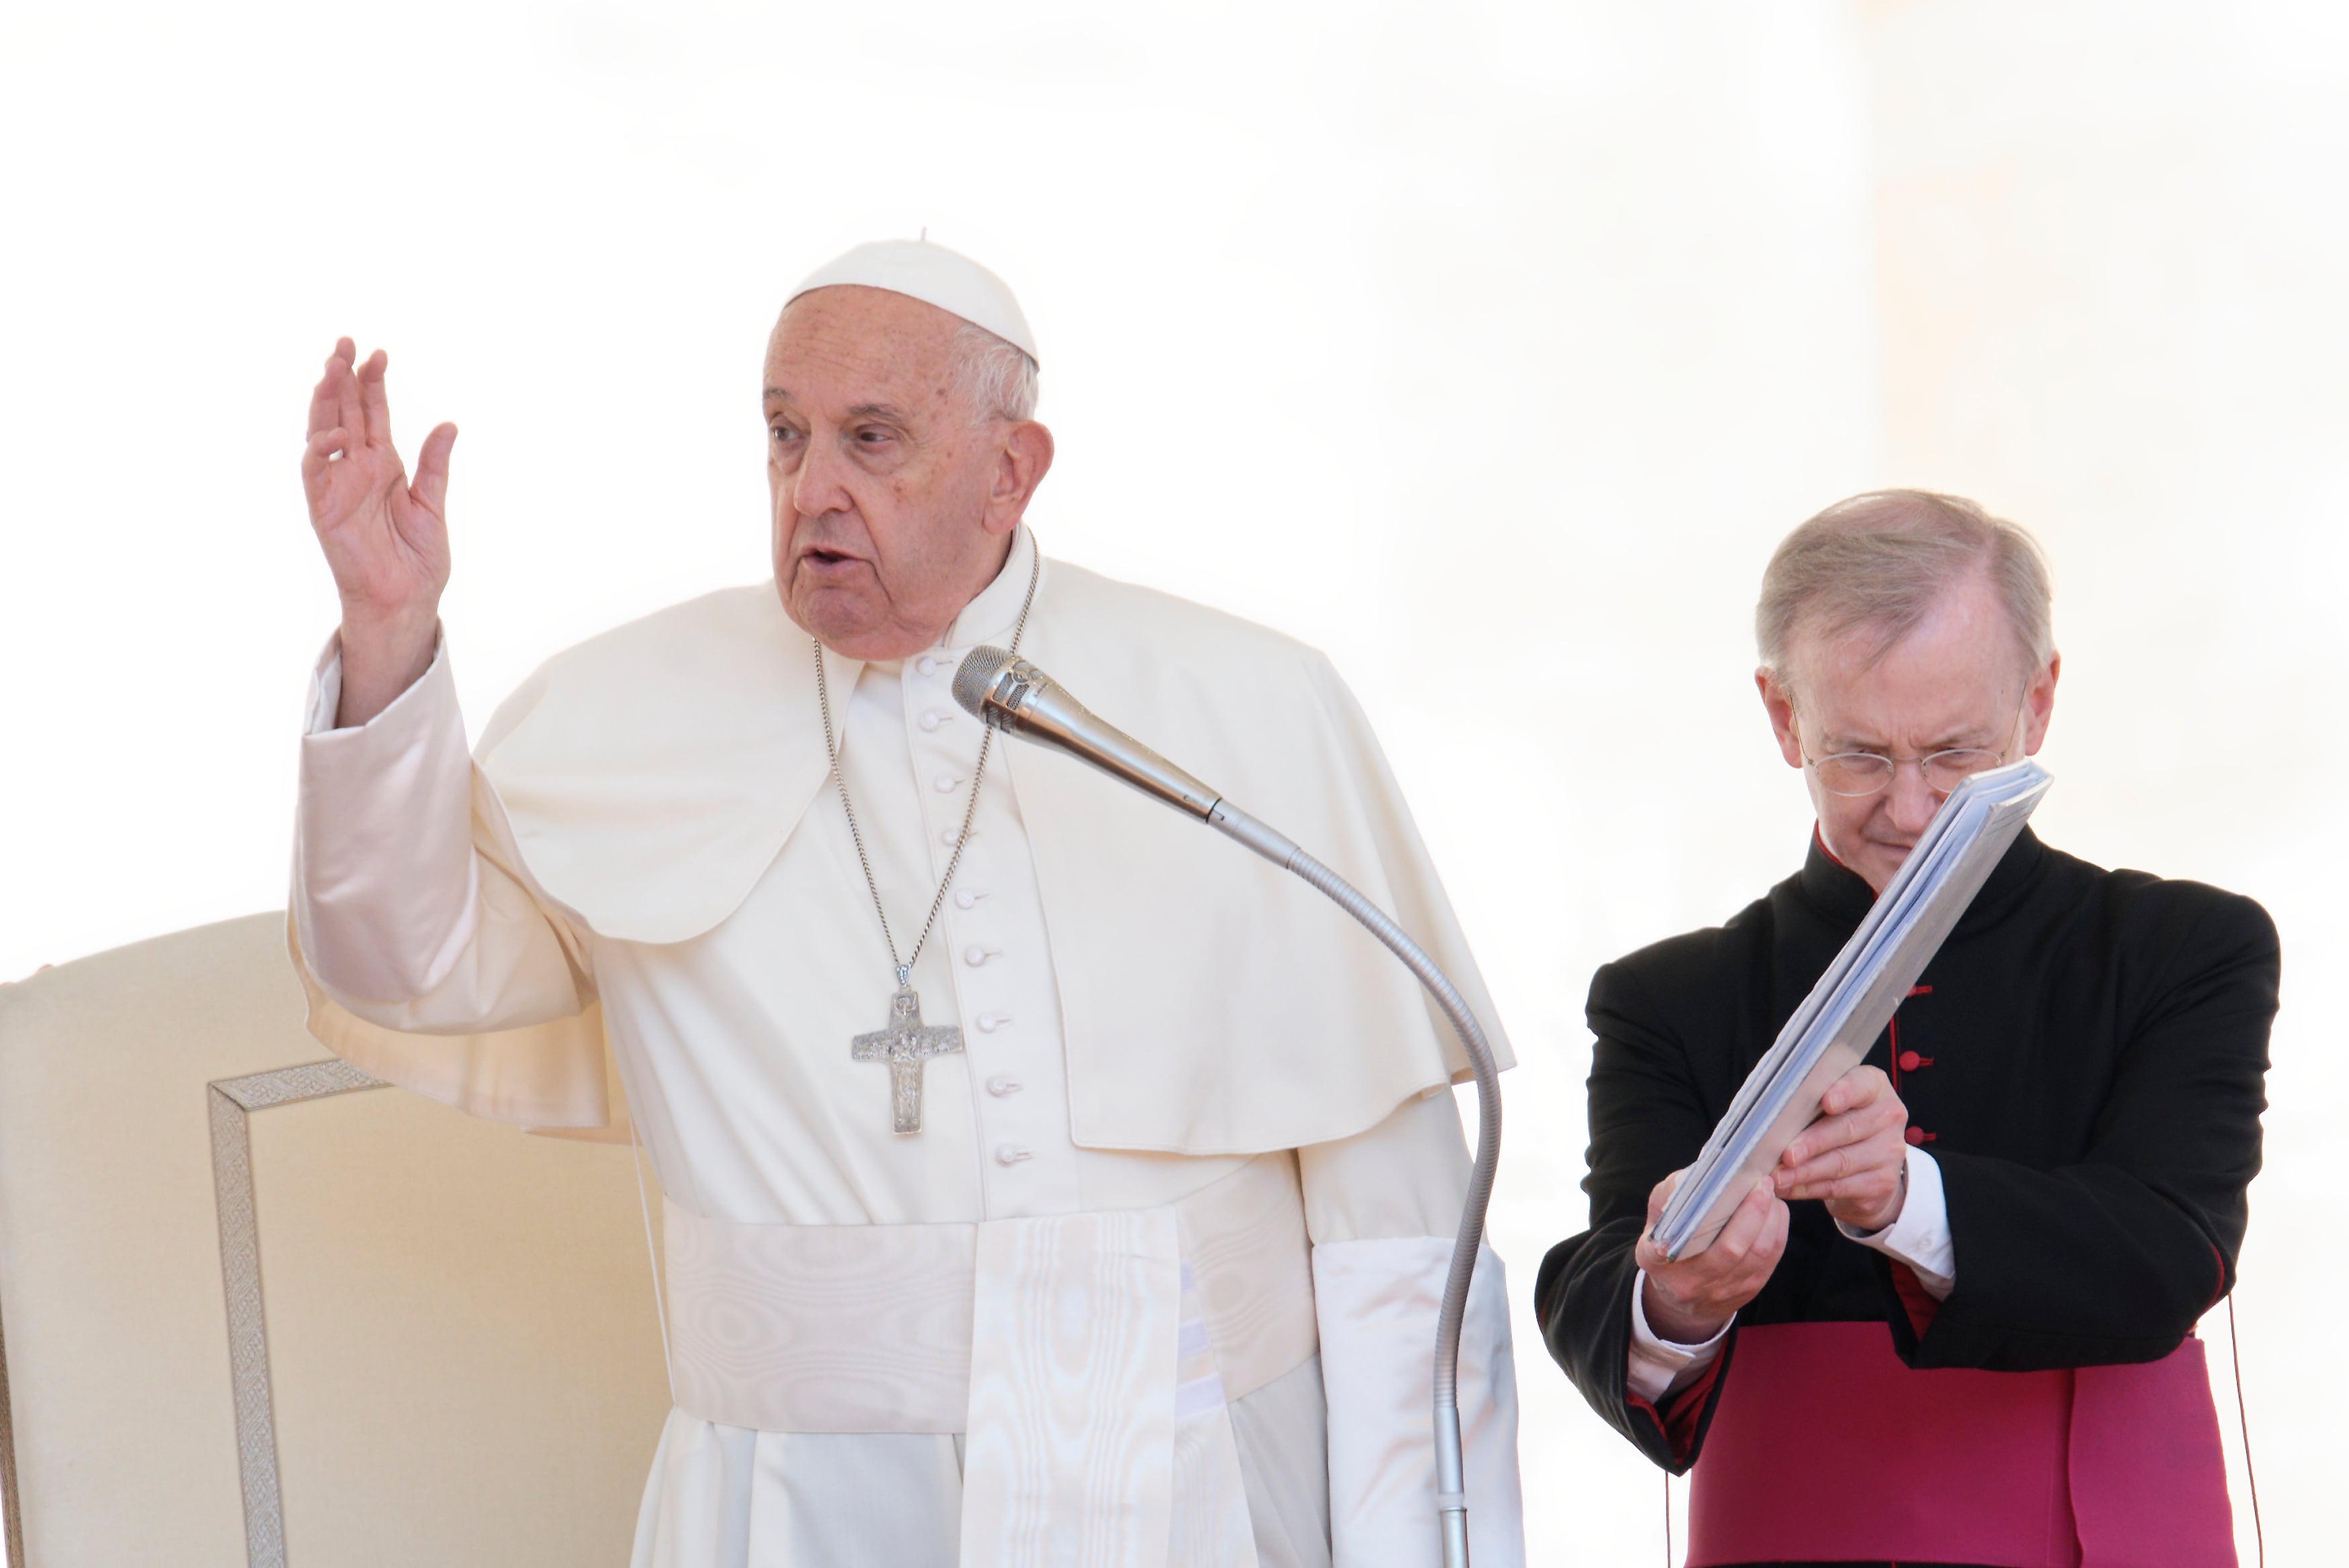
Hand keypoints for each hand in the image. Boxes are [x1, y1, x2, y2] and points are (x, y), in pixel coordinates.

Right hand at [301, 338, 454, 724]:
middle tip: (346, 343)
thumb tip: (449, 424)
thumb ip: (435, 464)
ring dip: (325, 400)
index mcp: (383, 464)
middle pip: (344, 412)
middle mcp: (357, 468)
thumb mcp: (432, 504)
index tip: (380, 354)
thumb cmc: (418, 559)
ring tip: (332, 367)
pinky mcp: (323, 506)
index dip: (374, 383)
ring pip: (323, 431)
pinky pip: (315, 471)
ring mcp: (338, 484)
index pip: (373, 413)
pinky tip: (336, 432)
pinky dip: (321, 449)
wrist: (406, 600)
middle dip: (344, 378)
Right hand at [1633, 1169, 1787, 1345]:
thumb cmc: (1670, 1242)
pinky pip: (1769, 1262)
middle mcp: (1691, 1282)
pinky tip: (1775, 1213)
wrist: (1680, 1296)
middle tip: (1762, 1183)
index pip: (1667, 1249)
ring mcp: (1722, 1291)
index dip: (1678, 1235)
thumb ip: (1672, 1195)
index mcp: (1659, 1261)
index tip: (1717, 1197)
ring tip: (1771, 1194)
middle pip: (1731, 1250)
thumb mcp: (1658, 1219)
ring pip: (1757, 1255)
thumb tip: (1700, 1173)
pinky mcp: (1746, 1292)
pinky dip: (1777, 1232)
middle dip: (1753, 1212)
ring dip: (1771, 1220)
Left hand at [1775, 1064, 1908, 1231]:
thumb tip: (1769, 1113)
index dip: (1845, 1092)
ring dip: (1805, 1171)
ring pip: (1842, 1162)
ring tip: (1778, 1176)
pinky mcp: (1882, 1183)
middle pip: (1848, 1128)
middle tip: (1787, 1154)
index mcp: (1873, 1086)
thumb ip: (1808, 1101)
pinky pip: (1840, 1186)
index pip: (1862, 1085)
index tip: (1827, 1102)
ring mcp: (1889, 1152)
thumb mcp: (1828, 1104)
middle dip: (1813, 1142)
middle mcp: (1887, 1116)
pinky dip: (1808, 1188)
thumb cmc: (1836, 1122)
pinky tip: (1788, 1187)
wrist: (1869, 1164)